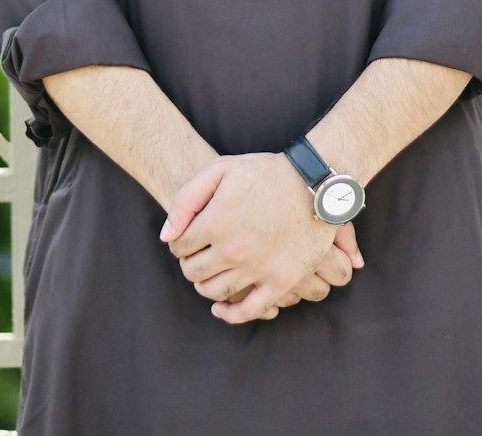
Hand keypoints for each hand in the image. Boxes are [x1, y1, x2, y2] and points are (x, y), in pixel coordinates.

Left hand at [160, 153, 352, 323]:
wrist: (314, 182)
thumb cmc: (265, 172)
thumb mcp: (220, 169)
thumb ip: (186, 200)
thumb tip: (167, 237)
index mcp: (215, 222)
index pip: (179, 247)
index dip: (179, 243)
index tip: (188, 239)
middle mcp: (233, 250)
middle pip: (194, 272)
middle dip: (190, 264)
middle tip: (199, 256)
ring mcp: (257, 268)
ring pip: (215, 292)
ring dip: (206, 286)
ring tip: (211, 273)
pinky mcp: (281, 281)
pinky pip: (248, 311)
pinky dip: (230, 314)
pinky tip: (222, 308)